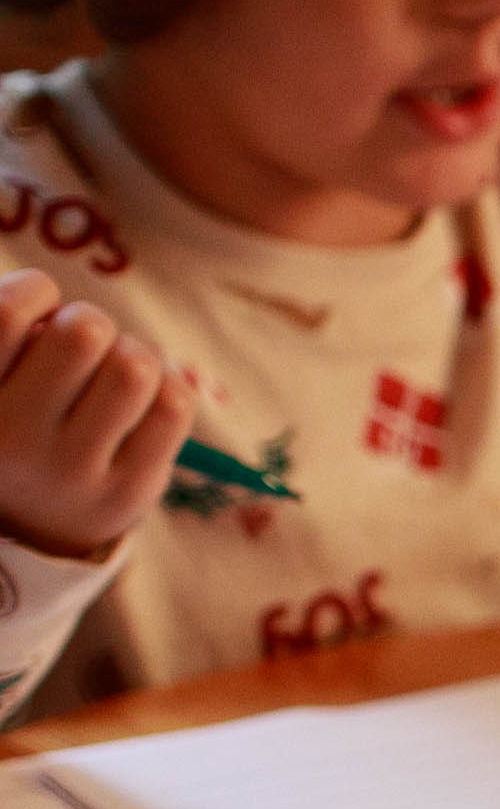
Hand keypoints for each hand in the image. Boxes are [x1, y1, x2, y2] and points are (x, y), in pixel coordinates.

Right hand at [0, 275, 188, 560]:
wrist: (35, 518)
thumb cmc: (15, 416)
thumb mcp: (2, 377)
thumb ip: (17, 332)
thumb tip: (55, 298)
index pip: (6, 313)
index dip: (34, 290)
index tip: (39, 306)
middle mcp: (14, 439)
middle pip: (83, 332)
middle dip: (91, 321)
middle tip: (85, 342)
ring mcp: (73, 471)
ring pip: (135, 367)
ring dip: (135, 352)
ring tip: (117, 369)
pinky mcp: (128, 490)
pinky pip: (173, 404)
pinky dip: (169, 383)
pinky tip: (148, 395)